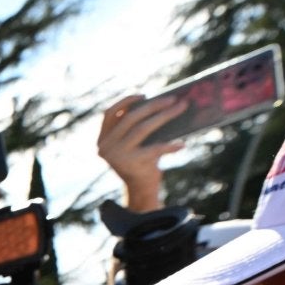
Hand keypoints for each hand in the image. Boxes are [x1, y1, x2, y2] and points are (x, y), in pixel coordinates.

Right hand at [97, 95, 187, 209]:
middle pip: (130, 118)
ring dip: (164, 116)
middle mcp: (106, 147)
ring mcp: (117, 156)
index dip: (125, 101)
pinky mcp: (132, 164)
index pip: (109, 114)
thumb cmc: (140, 161)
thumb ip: (134, 128)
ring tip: (181, 108)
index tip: (144, 94)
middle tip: (173, 99)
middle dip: (153, 106)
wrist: (140, 190)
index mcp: (102, 140)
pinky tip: (182, 144)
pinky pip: (155, 149)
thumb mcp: (132, 144)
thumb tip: (159, 103)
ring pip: (142, 128)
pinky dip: (170, 146)